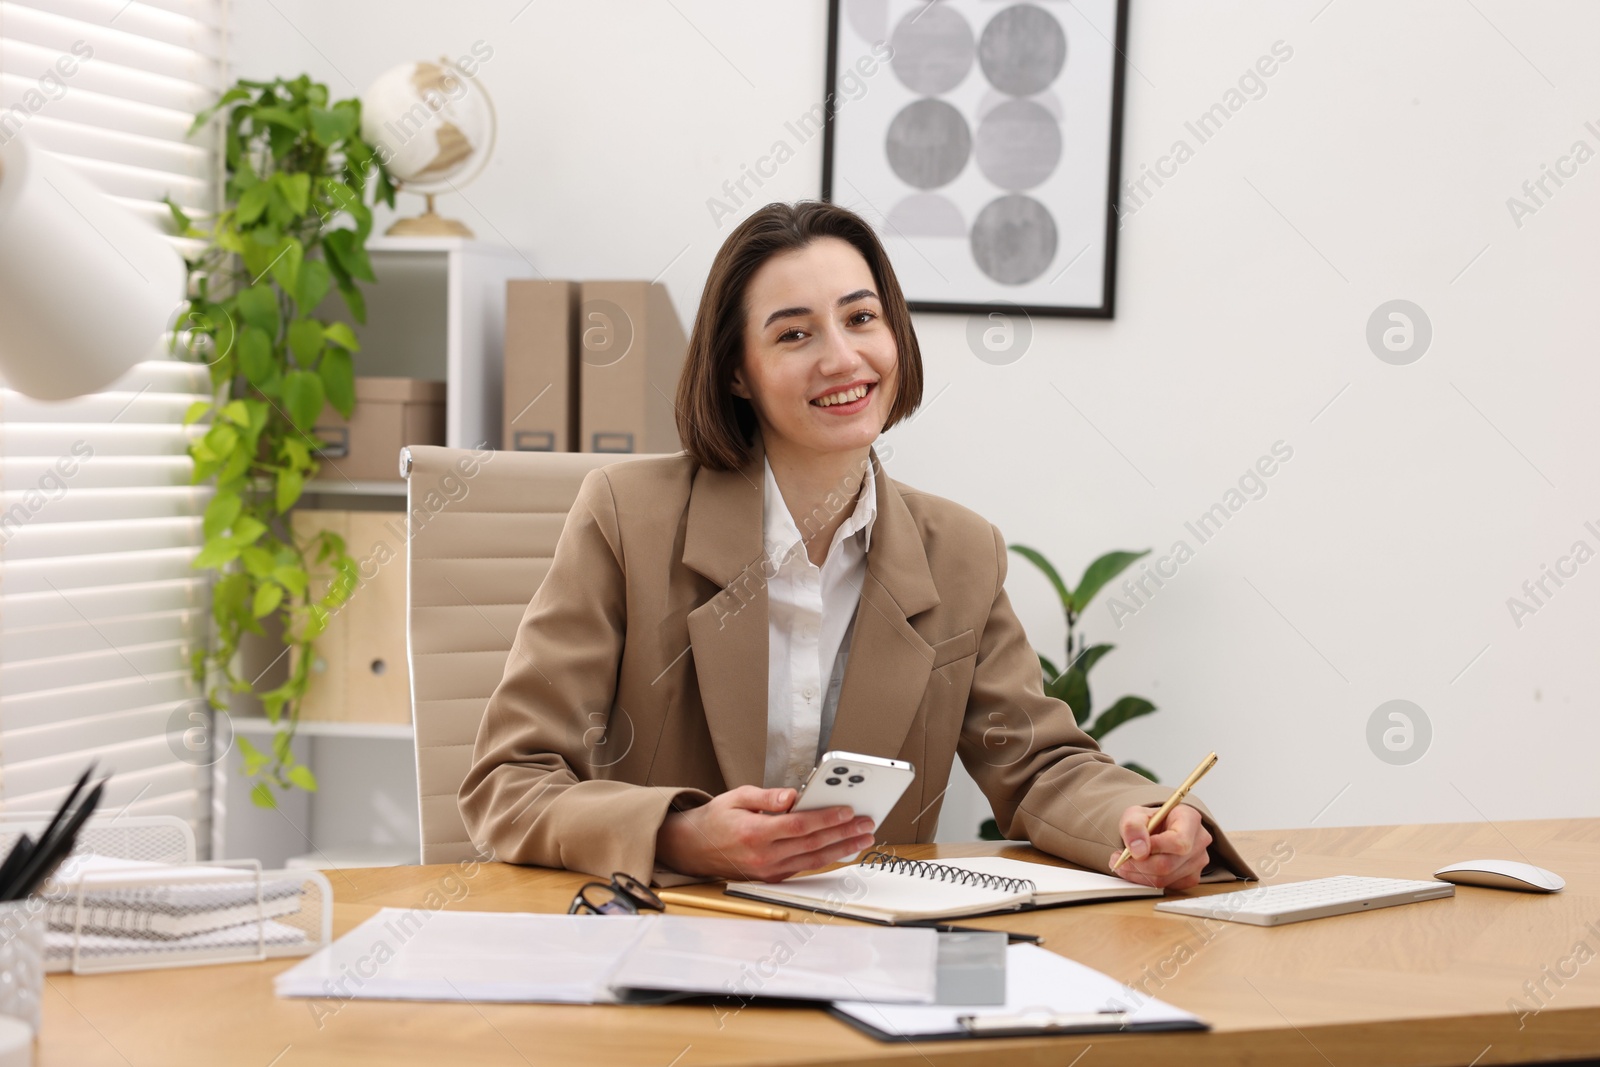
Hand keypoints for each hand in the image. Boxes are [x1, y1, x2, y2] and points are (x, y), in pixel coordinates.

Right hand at [655, 785, 875, 881]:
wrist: (692, 849)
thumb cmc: (715, 820)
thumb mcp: (736, 797)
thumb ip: (766, 796)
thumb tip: (792, 795)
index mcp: (754, 833)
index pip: (798, 826)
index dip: (826, 818)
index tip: (847, 810)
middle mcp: (763, 856)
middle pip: (813, 844)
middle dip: (844, 833)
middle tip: (867, 823)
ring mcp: (768, 870)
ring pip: (813, 860)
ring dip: (842, 849)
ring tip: (863, 838)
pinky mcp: (772, 877)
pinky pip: (804, 868)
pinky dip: (826, 859)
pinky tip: (843, 849)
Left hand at [1109, 803, 1211, 889]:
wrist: (1158, 830)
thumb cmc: (1151, 821)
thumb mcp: (1135, 814)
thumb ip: (1133, 826)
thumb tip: (1138, 851)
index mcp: (1189, 818)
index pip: (1178, 841)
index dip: (1154, 848)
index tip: (1133, 848)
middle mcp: (1199, 840)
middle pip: (1168, 863)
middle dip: (1138, 865)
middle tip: (1119, 859)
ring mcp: (1199, 861)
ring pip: (1165, 878)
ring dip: (1138, 874)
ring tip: (1124, 863)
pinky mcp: (1192, 877)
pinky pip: (1167, 886)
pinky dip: (1147, 881)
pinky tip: (1138, 870)